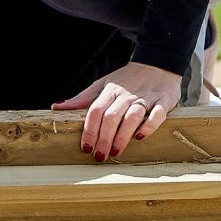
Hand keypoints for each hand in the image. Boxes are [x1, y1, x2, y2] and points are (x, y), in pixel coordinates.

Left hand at [53, 62, 182, 161]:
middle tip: (99, 156)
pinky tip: (141, 136)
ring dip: (123, 135)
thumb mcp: (103, 85)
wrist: (158, 64)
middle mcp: (127, 95)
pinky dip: (149, 125)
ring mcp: (146, 97)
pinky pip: (157, 114)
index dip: (89, 130)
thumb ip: (83, 98)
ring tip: (116, 151)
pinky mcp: (164, 100)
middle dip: (104, 138)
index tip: (85, 148)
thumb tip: (56, 107)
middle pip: (111, 117)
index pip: (95, 111)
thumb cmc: (127, 80)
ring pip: (132, 116)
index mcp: (110, 91)